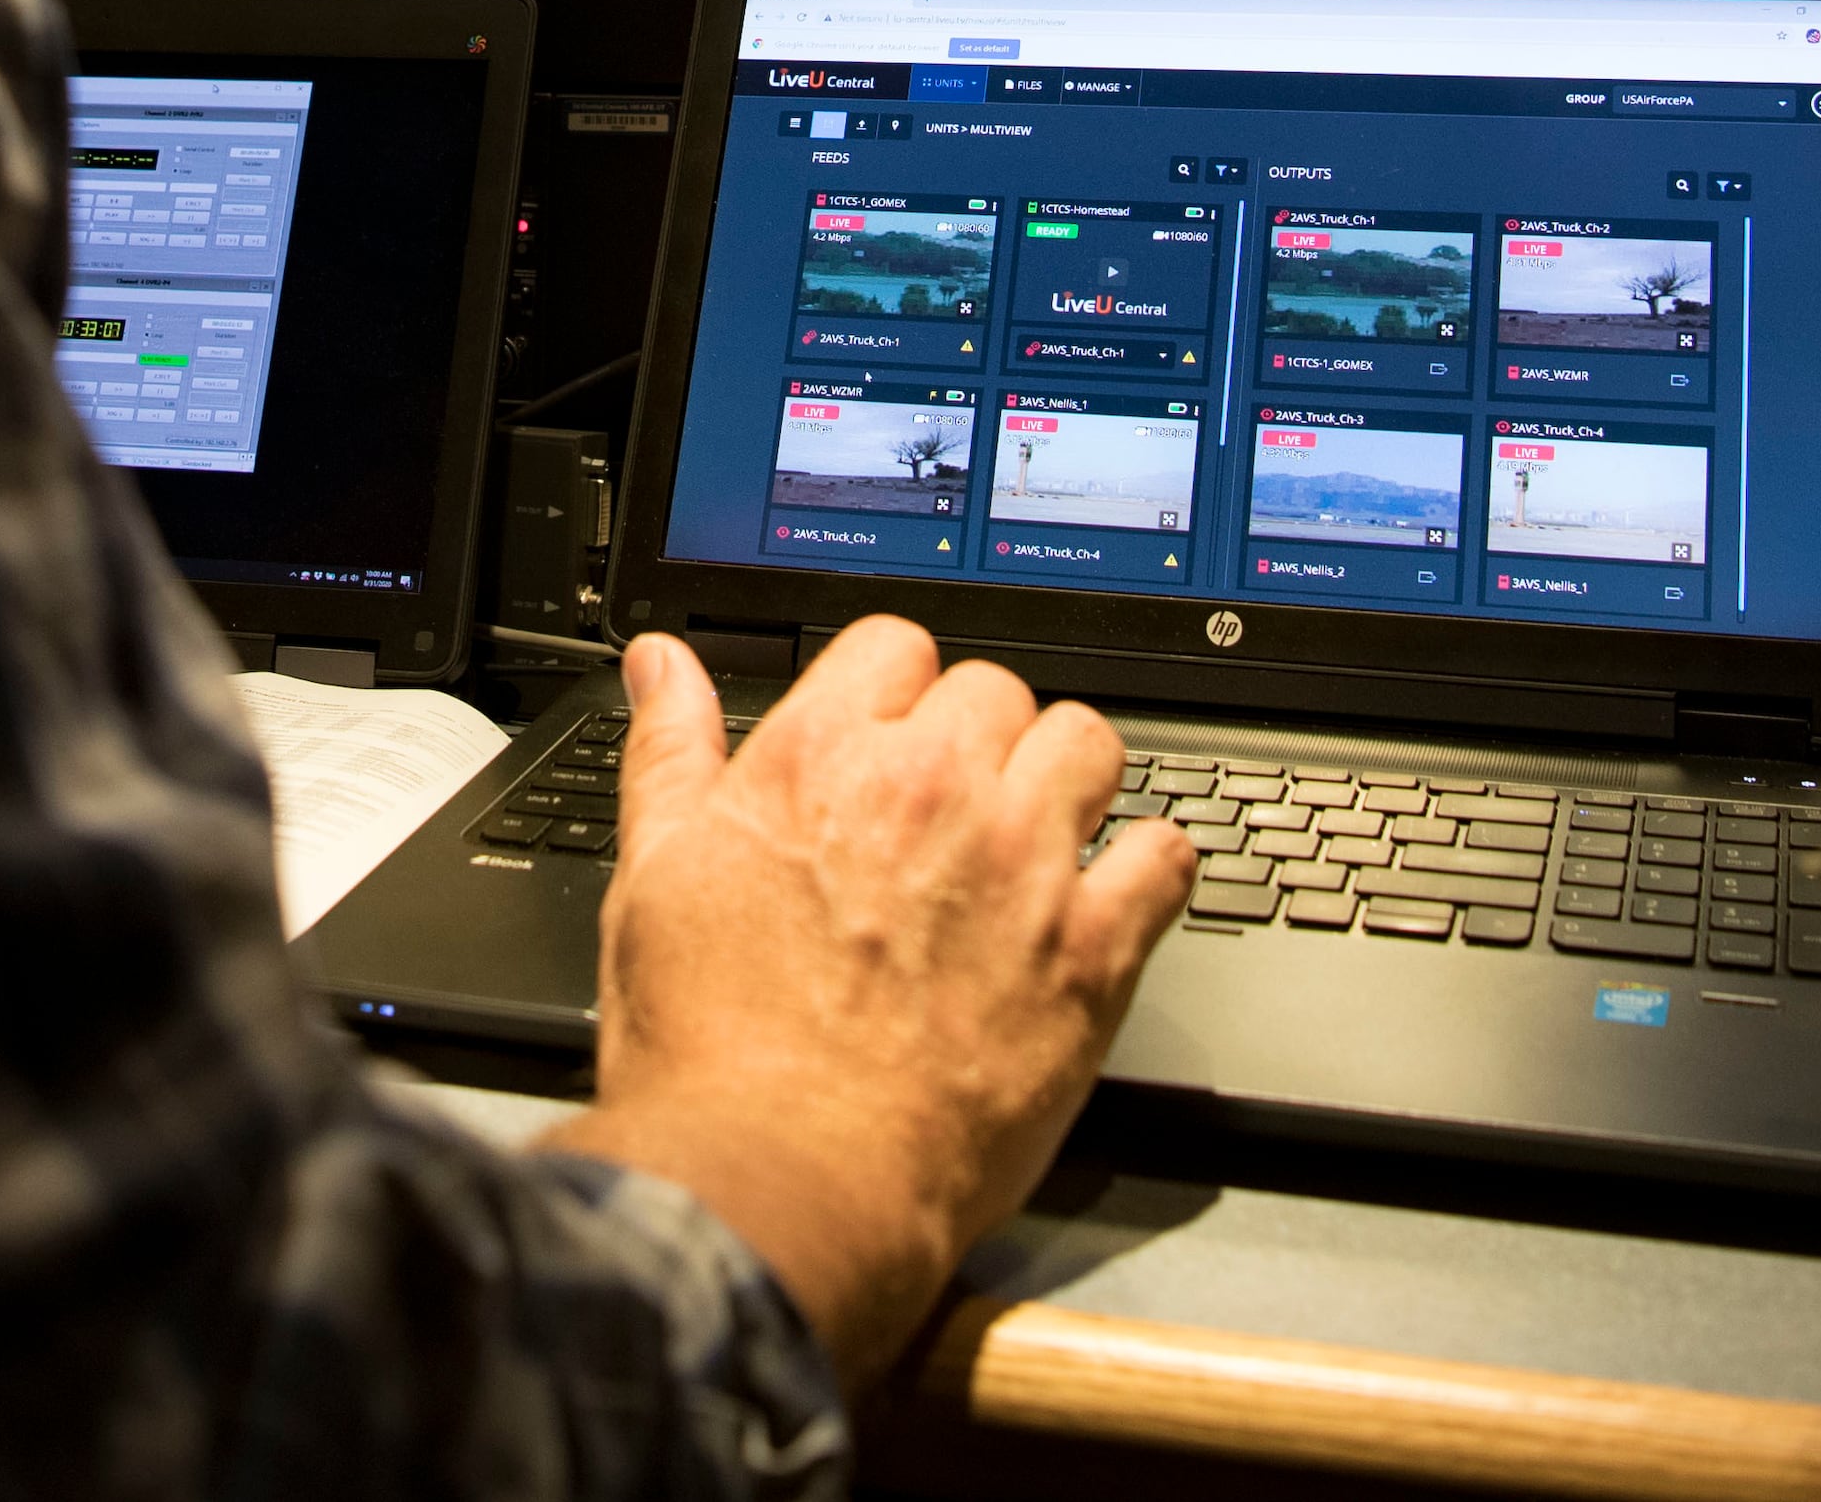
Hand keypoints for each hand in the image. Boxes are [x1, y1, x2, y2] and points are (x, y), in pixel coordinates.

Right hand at [537, 621, 1193, 1382]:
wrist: (784, 1175)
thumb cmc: (712, 1048)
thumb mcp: (656, 875)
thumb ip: (670, 754)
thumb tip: (663, 667)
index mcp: (823, 758)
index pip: (895, 646)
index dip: (892, 688)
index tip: (890, 734)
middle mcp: (932, 790)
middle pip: (996, 690)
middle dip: (978, 736)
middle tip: (953, 806)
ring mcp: (1022, 866)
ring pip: (1088, 745)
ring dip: (1067, 777)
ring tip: (1041, 831)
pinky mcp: (1090, 954)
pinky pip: (1164, 859)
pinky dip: (1151, 865)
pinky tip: (1120, 892)